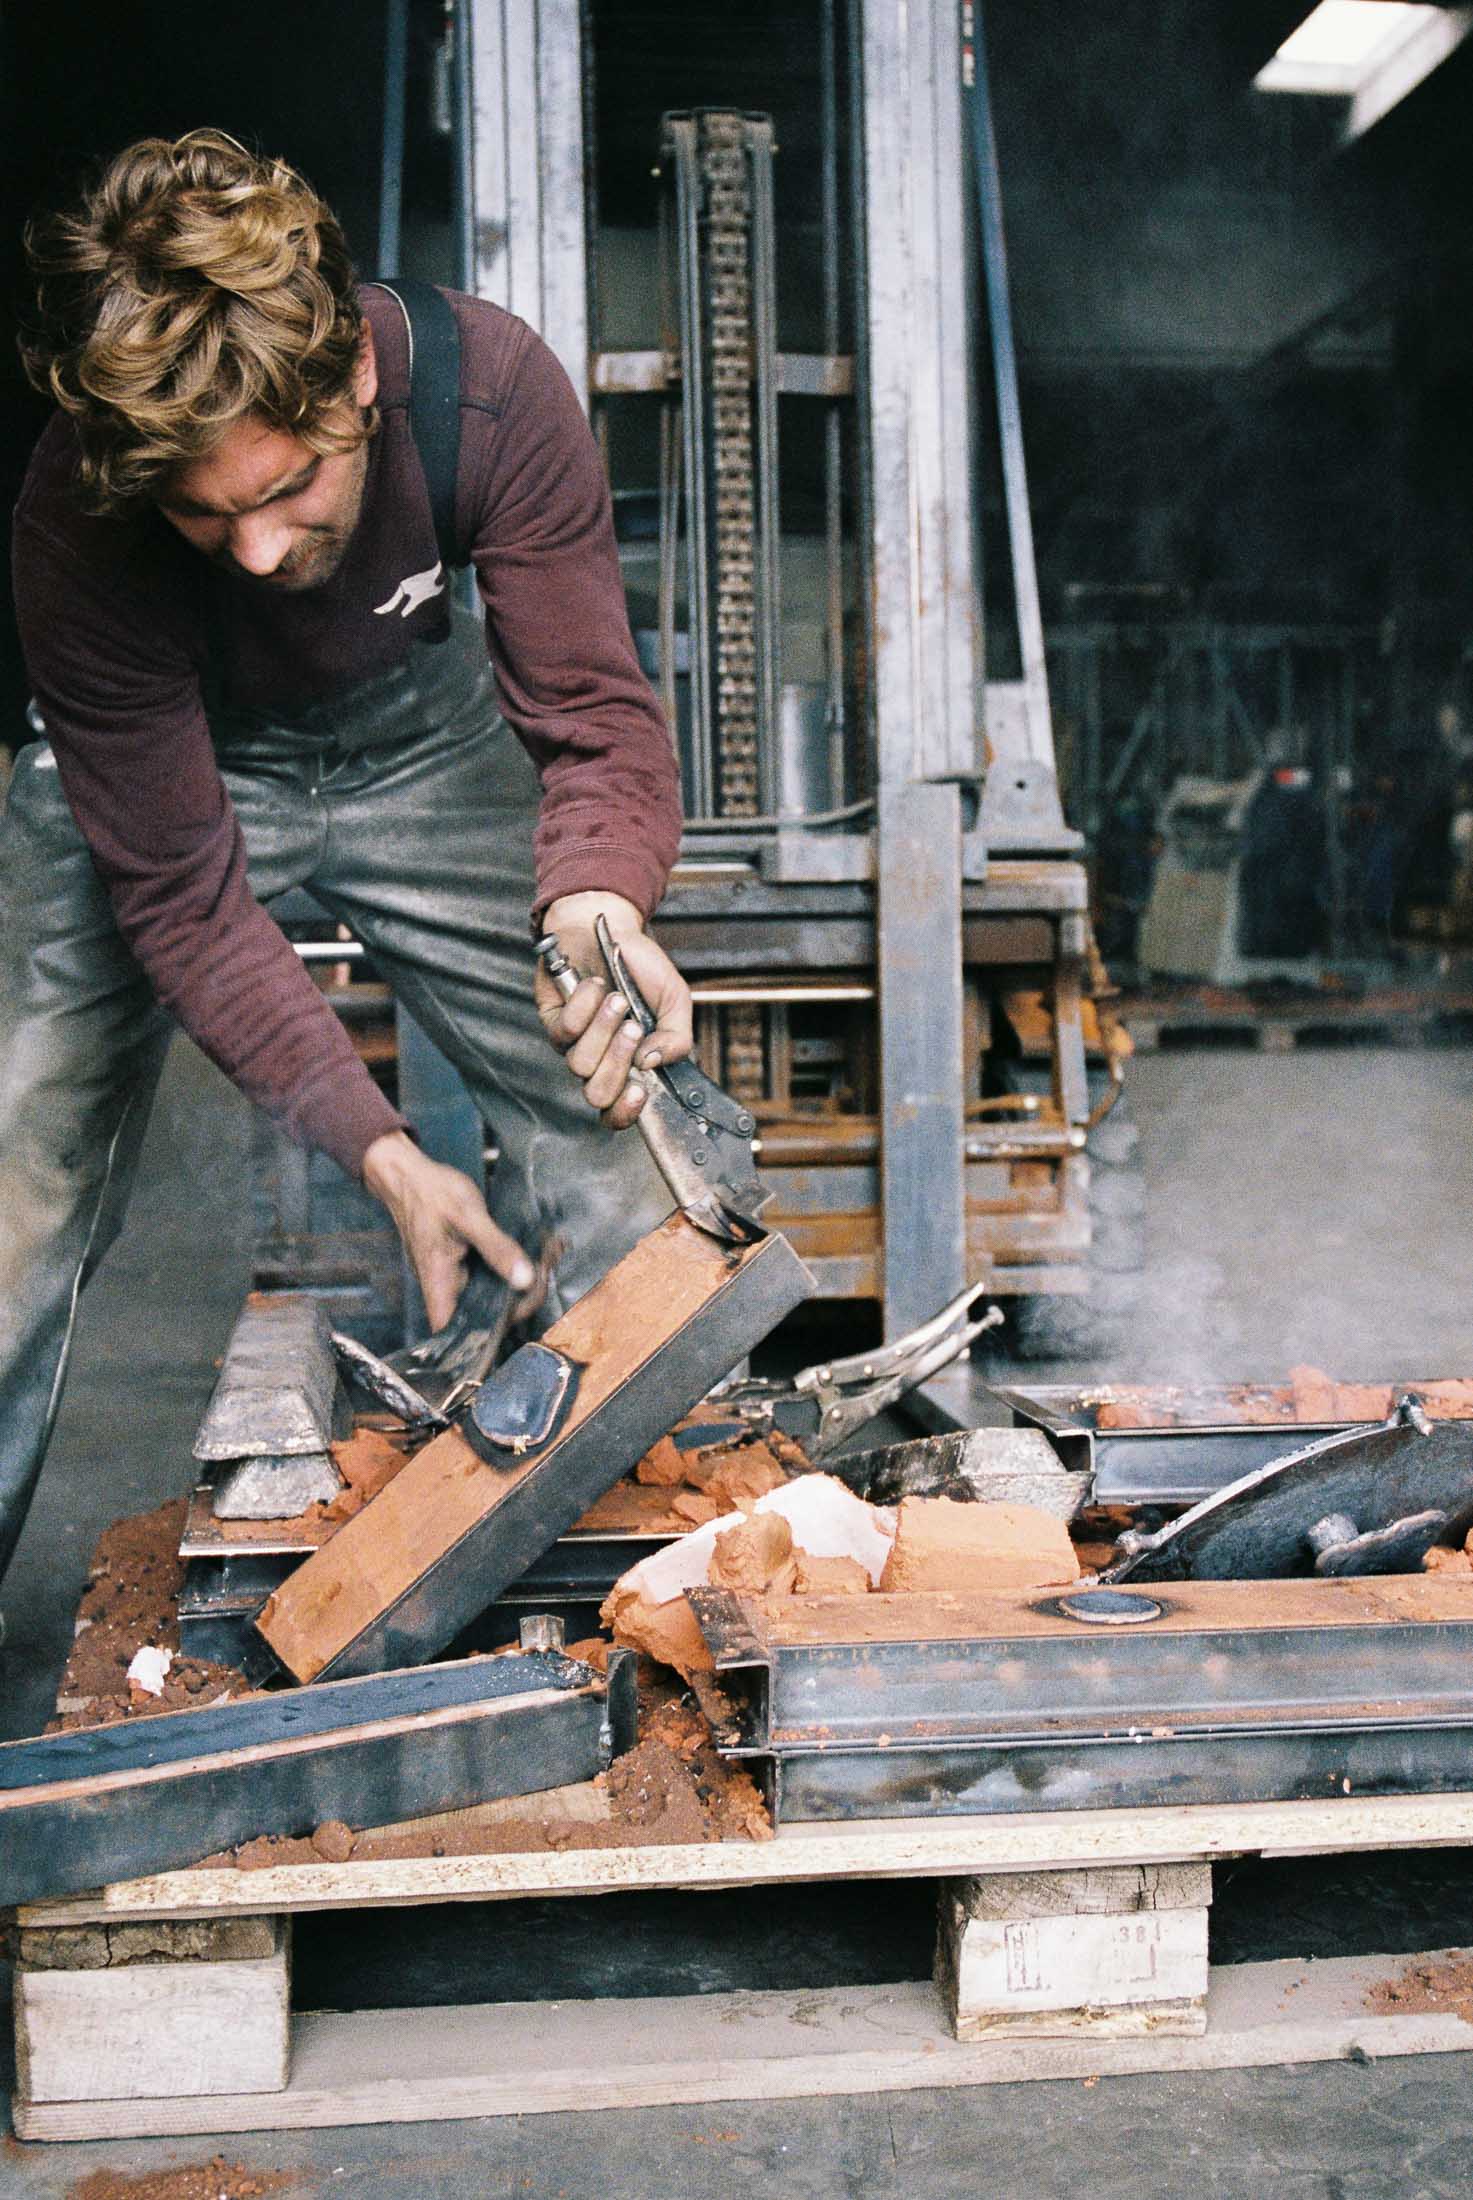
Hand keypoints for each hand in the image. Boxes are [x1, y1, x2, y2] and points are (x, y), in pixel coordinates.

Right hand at [362, 1130, 533, 1329]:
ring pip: (494, 1292)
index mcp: (440, 1284)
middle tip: (546, 1268)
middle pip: (487, 1314)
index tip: (522, 1309)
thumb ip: (496, 1248)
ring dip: (524, 1279)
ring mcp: (457, 1275)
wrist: (410, 1174)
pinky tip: (537, 1248)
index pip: (460, 1333)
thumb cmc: (430, 1193)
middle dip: (523, 1297)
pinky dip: (515, 1263)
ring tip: (548, 1254)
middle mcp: (447, 1287)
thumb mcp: (468, 1216)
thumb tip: (524, 1279)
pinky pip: (493, 1273)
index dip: (490, 1336)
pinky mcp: (466, 1262)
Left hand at [534, 890, 693, 1129]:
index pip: (619, 1113)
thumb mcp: (674, 998)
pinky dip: (585, 1005)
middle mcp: (601, 1061)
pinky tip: (595, 985)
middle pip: (598, 1095)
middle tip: (633, 1027)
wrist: (607, 927)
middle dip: (619, 1061)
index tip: (641, 1091)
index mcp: (631, 1064)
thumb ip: (678, 1036)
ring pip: (581, 1065)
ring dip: (604, 1028)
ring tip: (617, 998)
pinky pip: (565, 1032)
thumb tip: (652, 1063)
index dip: (626, 1113)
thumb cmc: (640, 965)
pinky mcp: (552, 1023)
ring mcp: (574, 1045)